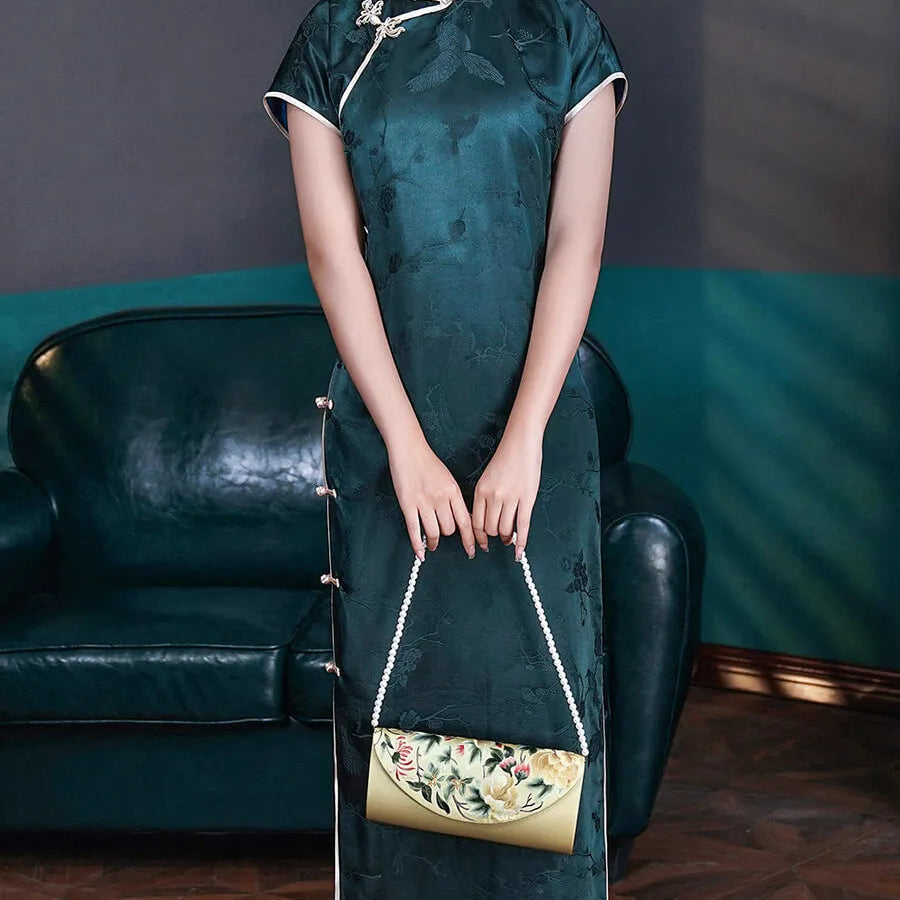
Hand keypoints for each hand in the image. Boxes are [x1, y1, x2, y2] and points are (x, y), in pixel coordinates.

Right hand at [387, 436, 476, 560]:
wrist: (409, 450)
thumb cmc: (429, 463)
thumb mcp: (448, 480)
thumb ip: (455, 499)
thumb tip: (462, 520)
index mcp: (453, 492)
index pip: (466, 522)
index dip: (471, 540)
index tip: (473, 551)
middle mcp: (441, 498)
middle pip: (449, 529)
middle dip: (448, 535)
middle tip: (444, 534)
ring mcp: (423, 502)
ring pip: (434, 532)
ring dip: (434, 542)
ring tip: (433, 544)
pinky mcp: (407, 505)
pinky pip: (414, 530)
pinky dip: (418, 545)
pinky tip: (421, 553)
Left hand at [472, 425, 541, 560]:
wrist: (521, 442)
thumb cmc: (505, 458)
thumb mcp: (487, 478)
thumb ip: (485, 498)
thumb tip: (486, 520)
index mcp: (480, 491)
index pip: (476, 523)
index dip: (479, 537)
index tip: (481, 544)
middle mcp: (493, 497)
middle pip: (490, 529)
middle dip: (494, 536)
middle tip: (499, 538)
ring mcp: (511, 498)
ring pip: (505, 529)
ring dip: (507, 538)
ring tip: (509, 538)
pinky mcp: (527, 498)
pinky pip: (522, 526)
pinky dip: (521, 542)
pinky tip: (519, 552)